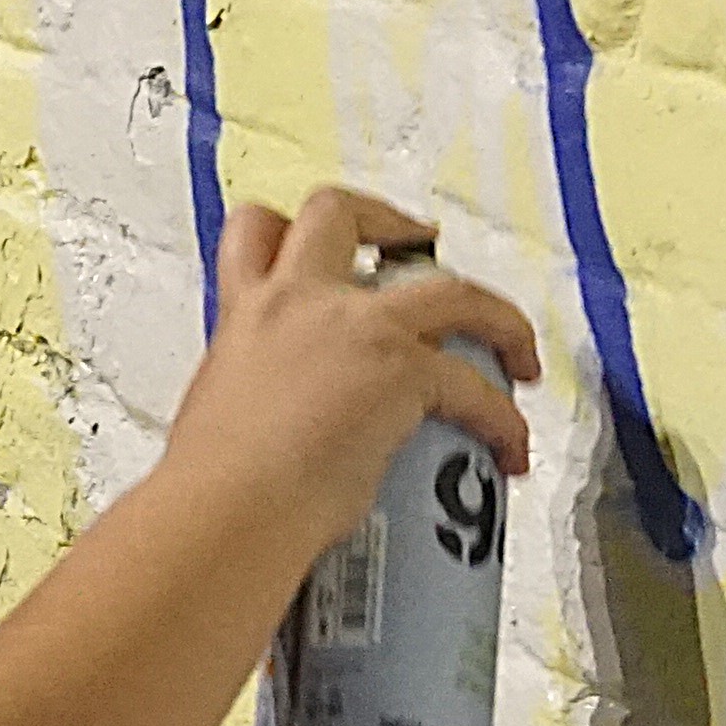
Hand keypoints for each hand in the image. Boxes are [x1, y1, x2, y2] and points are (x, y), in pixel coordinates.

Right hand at [164, 187, 544, 556]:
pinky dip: (504, 420)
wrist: (225, 512)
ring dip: (495, 317)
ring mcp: (354, 328)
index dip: (296, 228)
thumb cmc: (212, 488)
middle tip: (419, 248)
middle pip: (341, 212)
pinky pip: (478, 387)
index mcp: (245, 314)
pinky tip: (509, 449)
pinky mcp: (402, 371)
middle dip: (390, 222)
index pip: (258, 233)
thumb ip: (258, 399)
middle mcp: (297, 302)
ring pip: (451, 289)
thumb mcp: (217, 416)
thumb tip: (281, 432)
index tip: (328, 243)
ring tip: (514, 349)